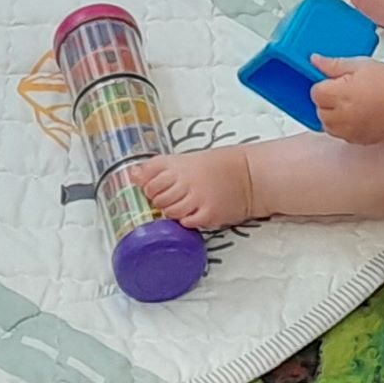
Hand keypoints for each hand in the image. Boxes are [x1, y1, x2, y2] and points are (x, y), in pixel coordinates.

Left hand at [131, 147, 258, 229]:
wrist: (251, 175)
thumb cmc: (219, 167)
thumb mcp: (188, 159)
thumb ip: (159, 167)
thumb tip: (132, 174)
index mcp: (179, 164)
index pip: (148, 179)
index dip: (148, 186)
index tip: (157, 186)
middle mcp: (186, 180)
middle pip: (156, 198)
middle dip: (159, 200)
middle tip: (174, 196)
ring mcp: (197, 198)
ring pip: (169, 212)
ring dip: (172, 211)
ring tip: (185, 204)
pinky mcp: (208, 214)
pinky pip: (186, 223)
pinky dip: (187, 220)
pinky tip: (195, 212)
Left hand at [308, 55, 383, 143]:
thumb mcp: (358, 65)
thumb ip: (333, 64)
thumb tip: (314, 60)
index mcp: (340, 94)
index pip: (315, 92)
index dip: (324, 85)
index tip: (333, 83)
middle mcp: (342, 115)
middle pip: (320, 110)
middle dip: (327, 101)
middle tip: (343, 92)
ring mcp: (349, 130)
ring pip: (328, 125)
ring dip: (332, 116)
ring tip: (348, 105)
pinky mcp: (357, 139)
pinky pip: (341, 135)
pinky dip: (343, 127)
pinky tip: (355, 116)